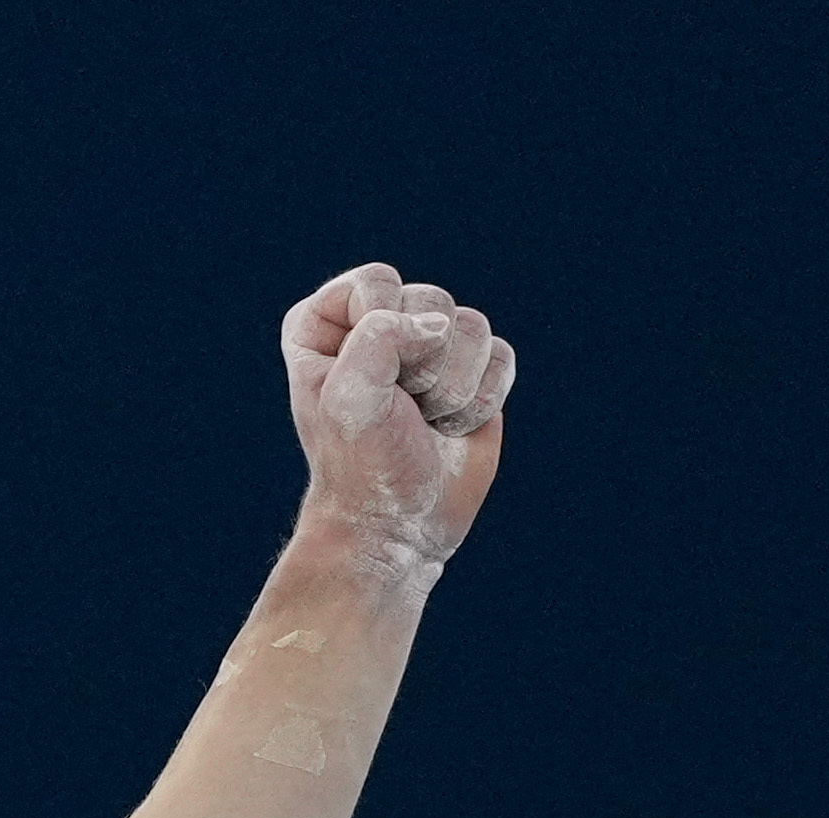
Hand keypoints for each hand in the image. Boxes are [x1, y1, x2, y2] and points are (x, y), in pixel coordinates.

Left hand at [281, 262, 514, 568]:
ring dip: (453, 387)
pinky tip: (452, 427)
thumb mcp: (350, 401)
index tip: (368, 381)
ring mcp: (428, 347)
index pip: (375, 283)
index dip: (384, 327)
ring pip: (472, 326)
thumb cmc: (361, 464)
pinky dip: (483, 398)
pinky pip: (501, 355)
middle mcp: (377, 326)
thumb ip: (378, 341)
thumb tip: (438, 325)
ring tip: (424, 420)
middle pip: (431, 300)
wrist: (398, 523)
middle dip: (424, 365)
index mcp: (326, 326)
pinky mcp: (473, 371)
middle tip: (401, 408)